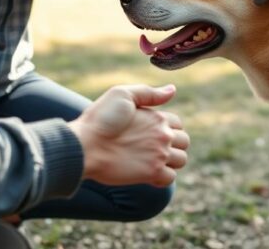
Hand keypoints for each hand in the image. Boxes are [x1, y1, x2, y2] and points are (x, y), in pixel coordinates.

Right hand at [69, 84, 189, 187]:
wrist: (84, 146)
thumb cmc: (98, 119)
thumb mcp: (121, 94)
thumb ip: (148, 93)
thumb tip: (172, 90)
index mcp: (157, 117)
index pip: (177, 123)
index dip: (166, 128)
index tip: (150, 134)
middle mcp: (163, 135)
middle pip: (184, 141)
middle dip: (173, 144)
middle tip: (153, 148)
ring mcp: (159, 155)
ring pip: (181, 160)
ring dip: (170, 161)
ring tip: (152, 161)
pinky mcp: (152, 173)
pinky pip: (170, 178)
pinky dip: (162, 177)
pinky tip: (148, 173)